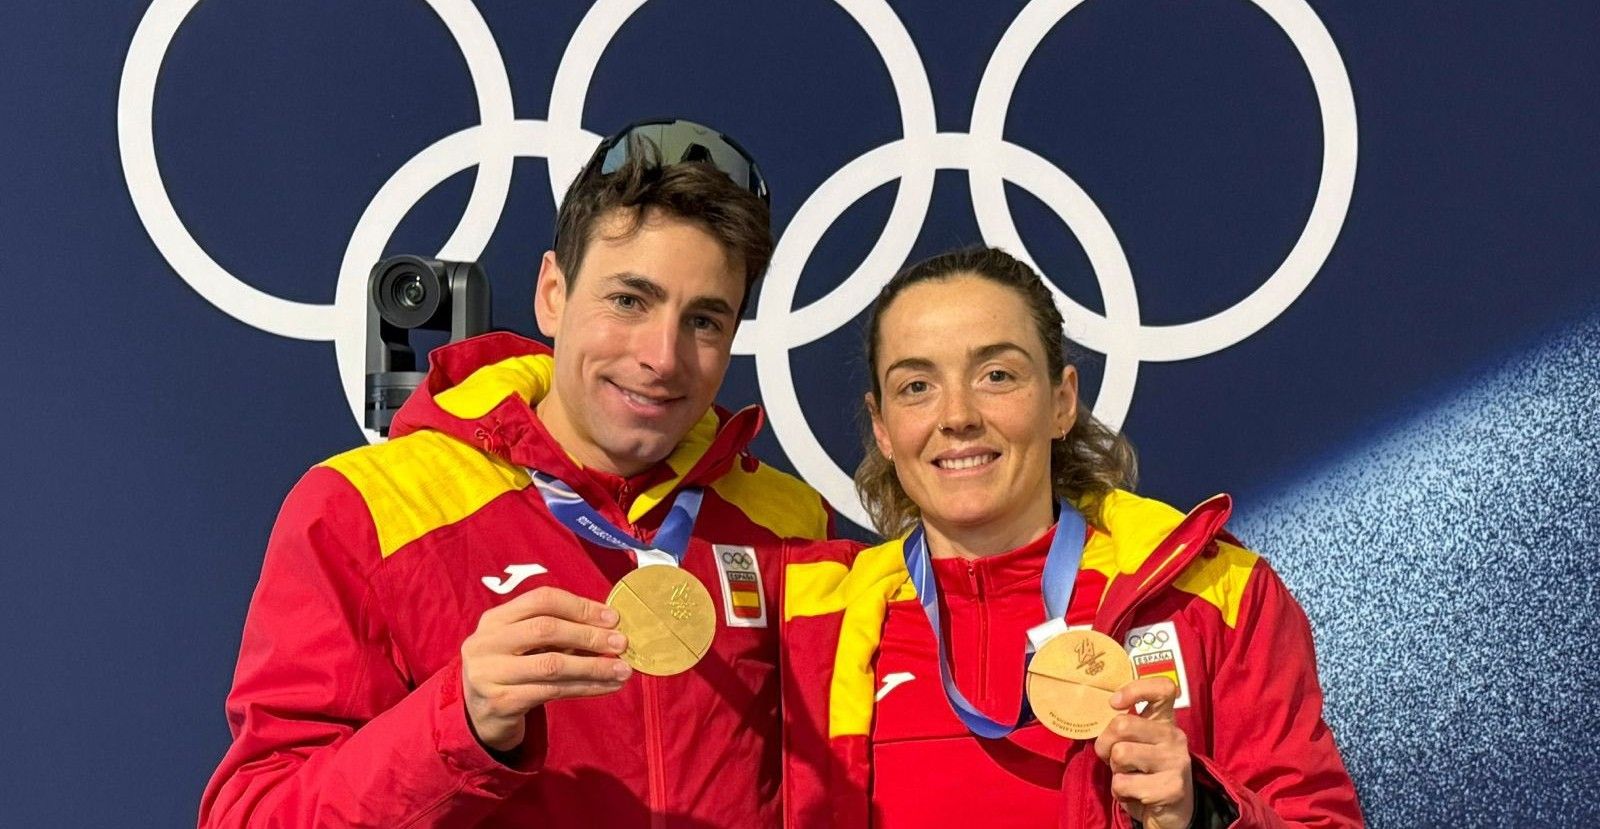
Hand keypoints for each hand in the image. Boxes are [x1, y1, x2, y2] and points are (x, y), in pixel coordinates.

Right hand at [461, 586, 631, 751]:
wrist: (479, 715)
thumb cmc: (512, 670)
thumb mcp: (524, 645)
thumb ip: (558, 632)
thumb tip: (609, 626)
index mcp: (494, 619)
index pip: (541, 600)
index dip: (580, 606)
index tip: (612, 617)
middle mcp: (486, 642)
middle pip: (545, 629)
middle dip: (589, 635)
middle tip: (621, 643)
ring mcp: (489, 674)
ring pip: (552, 665)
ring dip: (594, 666)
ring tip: (622, 669)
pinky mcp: (501, 702)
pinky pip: (552, 692)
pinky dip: (586, 688)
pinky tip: (607, 686)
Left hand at [1093, 677, 1192, 828]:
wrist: (1170, 812)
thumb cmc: (1144, 771)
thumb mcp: (1137, 743)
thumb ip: (1123, 727)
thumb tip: (1094, 716)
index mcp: (1166, 721)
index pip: (1162, 689)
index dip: (1135, 689)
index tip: (1114, 703)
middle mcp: (1175, 737)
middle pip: (1122, 725)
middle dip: (1106, 744)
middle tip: (1113, 757)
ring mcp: (1176, 762)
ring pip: (1120, 755)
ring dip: (1115, 770)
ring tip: (1129, 776)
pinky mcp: (1172, 789)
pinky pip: (1123, 784)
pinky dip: (1120, 793)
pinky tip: (1134, 794)